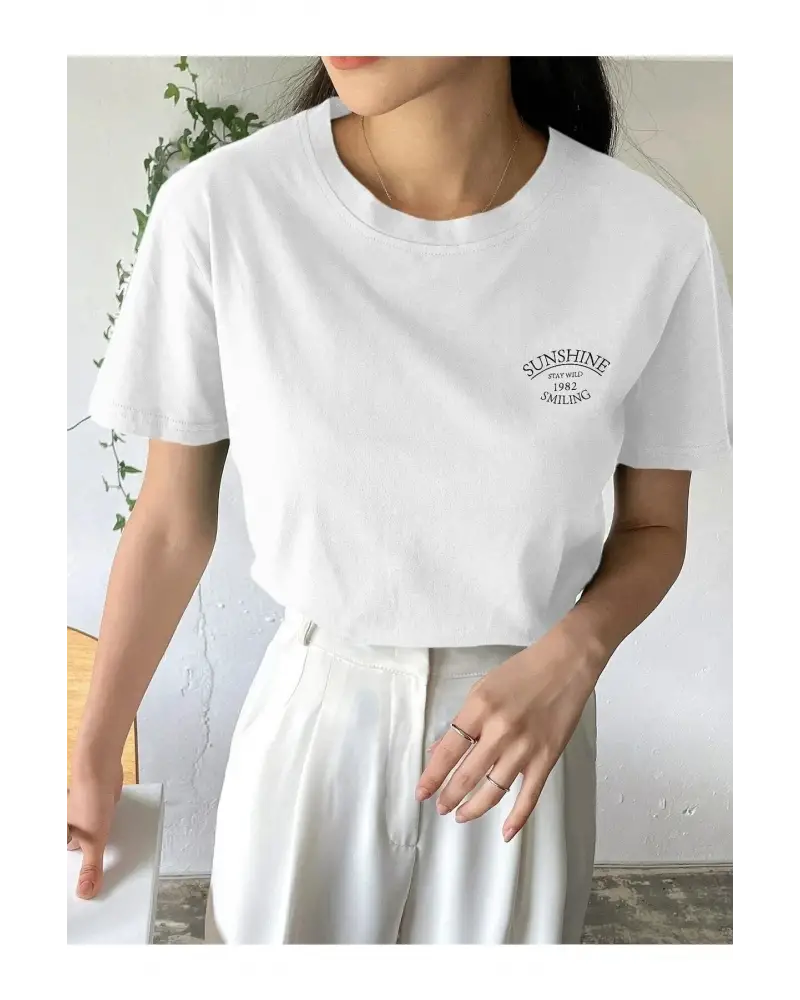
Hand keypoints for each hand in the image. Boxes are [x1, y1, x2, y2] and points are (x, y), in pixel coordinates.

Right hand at [65, 755, 122, 898]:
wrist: (101, 768)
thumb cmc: (90, 799)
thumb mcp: (93, 840)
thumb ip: (91, 866)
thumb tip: (86, 891)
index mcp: (65, 838)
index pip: (72, 865)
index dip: (82, 877)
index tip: (94, 892)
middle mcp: (74, 829)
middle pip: (86, 853)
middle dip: (97, 863)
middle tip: (109, 879)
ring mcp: (89, 817)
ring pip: (99, 839)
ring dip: (108, 846)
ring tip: (120, 861)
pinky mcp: (102, 808)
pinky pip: (109, 826)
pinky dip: (115, 832)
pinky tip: (126, 838)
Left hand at [415, 623, 606, 840]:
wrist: (566, 664)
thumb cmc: (521, 671)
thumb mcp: (482, 688)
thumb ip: (462, 721)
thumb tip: (439, 750)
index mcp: (479, 709)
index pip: (448, 751)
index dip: (432, 775)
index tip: (421, 792)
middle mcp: (500, 731)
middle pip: (467, 775)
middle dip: (450, 796)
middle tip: (440, 808)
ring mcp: (525, 748)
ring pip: (494, 790)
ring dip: (474, 808)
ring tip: (461, 816)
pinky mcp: (547, 758)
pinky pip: (529, 795)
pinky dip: (517, 818)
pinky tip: (505, 833)